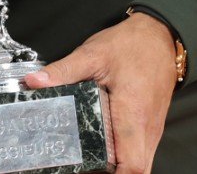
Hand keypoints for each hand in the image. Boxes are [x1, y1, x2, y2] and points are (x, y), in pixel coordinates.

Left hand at [22, 12, 178, 173]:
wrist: (160, 36)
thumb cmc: (132, 45)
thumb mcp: (93, 54)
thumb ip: (64, 70)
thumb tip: (36, 82)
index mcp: (133, 114)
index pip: (131, 164)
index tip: (91, 171)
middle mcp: (147, 128)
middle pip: (138, 171)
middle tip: (87, 168)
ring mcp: (152, 129)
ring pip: (142, 164)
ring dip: (120, 168)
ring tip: (91, 160)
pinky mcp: (152, 126)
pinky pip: (143, 152)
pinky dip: (127, 158)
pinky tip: (106, 148)